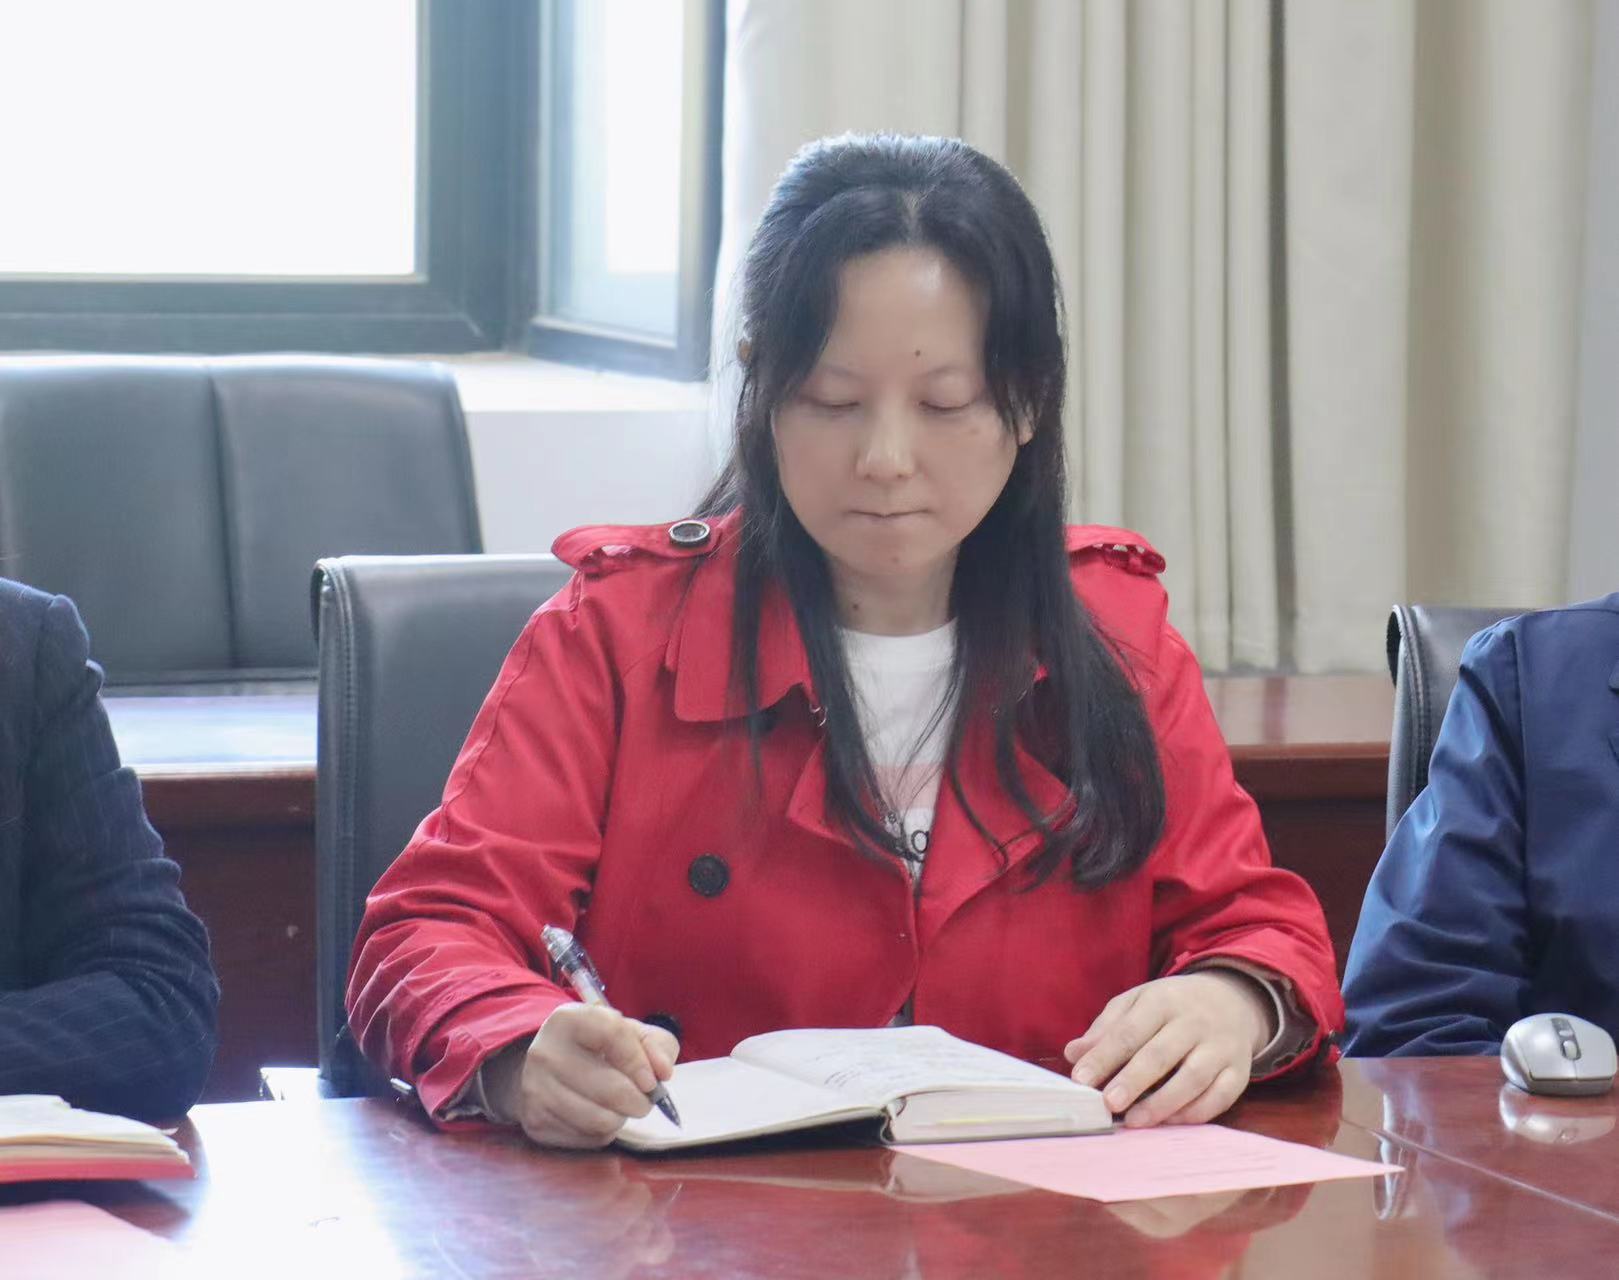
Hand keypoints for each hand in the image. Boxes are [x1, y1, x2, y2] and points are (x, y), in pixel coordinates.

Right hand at [483, 1004, 679, 1148]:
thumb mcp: (629, 1033)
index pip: (613, 1035)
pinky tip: (598, 1114)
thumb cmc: (598, 1047)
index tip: (653, 1081)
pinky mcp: (536, 1122)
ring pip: (600, 1119)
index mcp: (569, 1019)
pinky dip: (604, 1132)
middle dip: (639, 1101)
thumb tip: (663, 1073)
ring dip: (621, 1117)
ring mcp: (536, 1089)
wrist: (548, 1068)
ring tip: (620, 1106)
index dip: (639, 1061)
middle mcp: (545, 1052)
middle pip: (610, 1088)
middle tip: (644, 1101)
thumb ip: (656, 1044)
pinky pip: (587, 1138)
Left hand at [1063, 971, 1273, 1127]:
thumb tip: (1074, 1054)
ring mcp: (1221, 1047)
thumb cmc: (1172, 1007)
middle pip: (1161, 1053)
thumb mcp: (1137, 1003)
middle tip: (1108, 1103)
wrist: (1232, 1001)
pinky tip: (1169, 1121)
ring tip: (1133, 1120)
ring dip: (1162, 1103)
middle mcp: (1195, 1021)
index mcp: (1163, 1000)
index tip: (1080, 1080)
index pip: (1129, 1030)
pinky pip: (1219, 1097)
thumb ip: (1106, 1028)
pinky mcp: (1238, 1071)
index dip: (1104, 1056)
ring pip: (1193, 1077)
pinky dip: (1194, 1112)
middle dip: (1132, 1080)